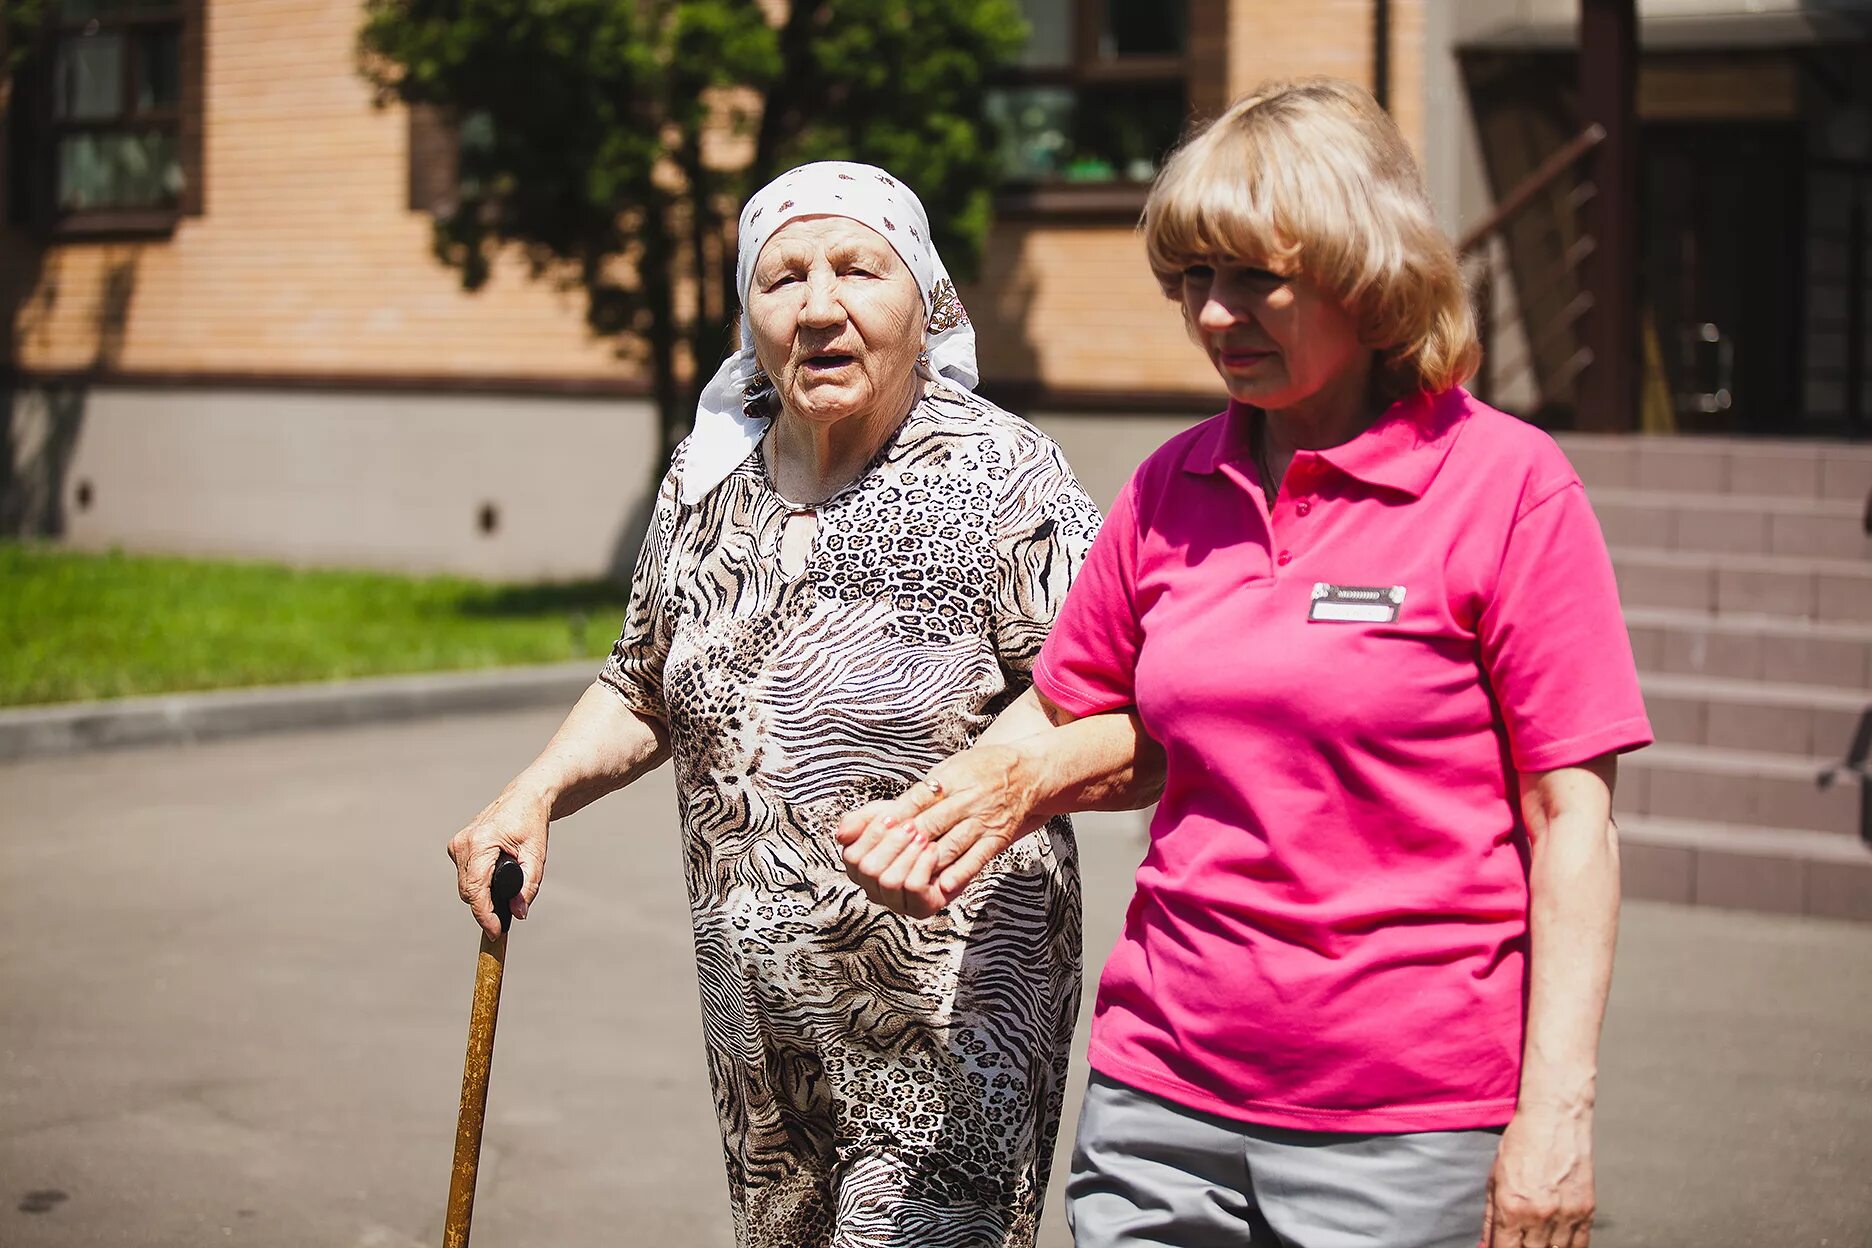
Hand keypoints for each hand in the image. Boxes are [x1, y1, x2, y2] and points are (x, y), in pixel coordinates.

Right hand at [447, 783, 549, 939]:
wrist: (525, 798)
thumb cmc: (532, 823)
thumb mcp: (536, 856)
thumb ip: (528, 886)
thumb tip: (518, 913)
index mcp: (481, 842)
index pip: (476, 890)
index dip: (485, 916)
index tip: (496, 932)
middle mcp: (463, 843)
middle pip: (468, 892)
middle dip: (485, 910)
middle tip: (503, 924)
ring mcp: (457, 844)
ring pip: (465, 886)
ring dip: (481, 898)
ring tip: (502, 903)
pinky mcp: (457, 846)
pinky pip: (465, 876)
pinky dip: (478, 885)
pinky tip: (494, 884)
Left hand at [835, 743, 1041, 916]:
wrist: (1027, 772)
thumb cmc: (976, 773)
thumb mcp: (941, 773)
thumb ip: (899, 801)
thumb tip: (848, 827)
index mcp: (948, 781)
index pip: (914, 801)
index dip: (893, 820)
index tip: (876, 835)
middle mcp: (965, 800)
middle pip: (929, 825)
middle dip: (905, 844)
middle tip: (883, 863)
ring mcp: (982, 821)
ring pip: (950, 845)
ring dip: (926, 861)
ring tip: (906, 876)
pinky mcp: (997, 839)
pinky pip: (976, 860)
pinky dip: (958, 874)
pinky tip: (941, 888)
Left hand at [1481, 1104, 1595, 1247]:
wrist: (1554, 1119)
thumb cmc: (1520, 1145)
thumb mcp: (1494, 1180)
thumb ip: (1490, 1220)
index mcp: (1512, 1208)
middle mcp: (1539, 1216)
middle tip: (1519, 1243)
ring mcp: (1566, 1216)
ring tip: (1537, 1242)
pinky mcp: (1587, 1212)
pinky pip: (1580, 1246)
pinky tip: (1557, 1245)